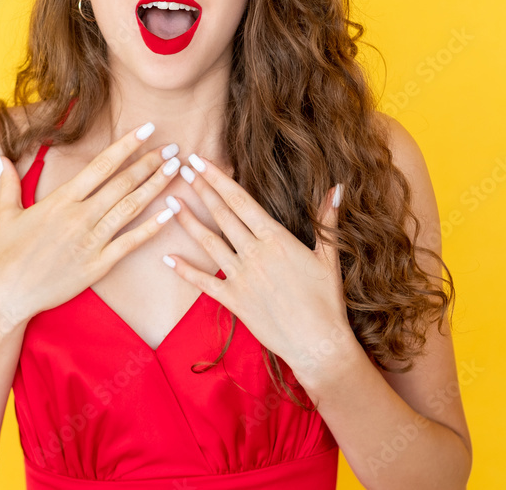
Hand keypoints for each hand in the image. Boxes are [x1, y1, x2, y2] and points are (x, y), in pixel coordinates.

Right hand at [0, 123, 179, 325]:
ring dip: (155, 186)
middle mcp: (79, 216)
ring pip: (130, 208)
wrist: (5, 295)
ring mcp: (90, 241)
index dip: (126, 145)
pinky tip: (170, 213)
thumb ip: (8, 183)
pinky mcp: (97, 265)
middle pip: (122, 183)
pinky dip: (151, 228)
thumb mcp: (6, 214)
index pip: (101, 165)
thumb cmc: (5, 255)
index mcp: (60, 200)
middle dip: (150, 162)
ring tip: (176, 170)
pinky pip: (130, 243)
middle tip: (173, 148)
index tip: (146, 129)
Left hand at [164, 155, 358, 383]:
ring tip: (171, 201)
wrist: (318, 343)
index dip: (219, 179)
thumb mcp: (329, 255)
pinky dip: (184, 270)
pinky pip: (204, 282)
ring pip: (208, 242)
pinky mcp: (234, 301)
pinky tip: (167, 258)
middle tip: (182, 168)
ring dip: (188, 221)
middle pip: (221, 215)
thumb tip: (338, 187)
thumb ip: (329, 218)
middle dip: (201, 190)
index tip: (202, 161)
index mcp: (276, 238)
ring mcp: (241, 277)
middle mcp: (254, 254)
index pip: (241, 201)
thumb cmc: (327, 300)